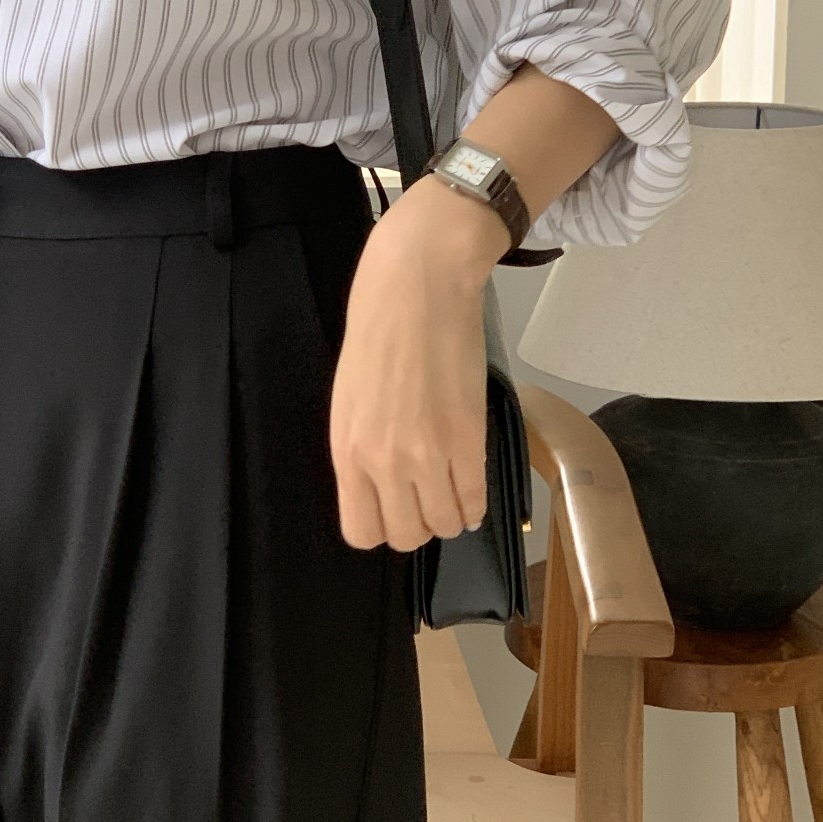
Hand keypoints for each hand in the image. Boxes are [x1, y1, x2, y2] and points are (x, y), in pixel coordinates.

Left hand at [329, 173, 508, 551]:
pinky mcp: (466, 439)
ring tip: (455, 489)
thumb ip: (362, 447)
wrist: (416, 286)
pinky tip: (473, 485)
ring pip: (444, 525)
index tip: (397, 508)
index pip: (361, 531)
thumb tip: (382, 484)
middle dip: (420, 524)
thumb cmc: (378, 330)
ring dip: (452, 515)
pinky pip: (474, 500)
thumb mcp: (351, 398)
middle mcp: (382, 461)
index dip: (383, 526)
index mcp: (346, 450)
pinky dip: (476, 503)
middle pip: (405, 535)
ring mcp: (426, 454)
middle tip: (430, 499)